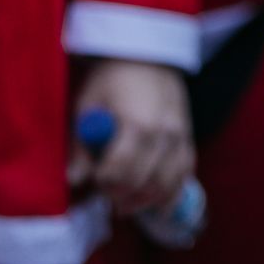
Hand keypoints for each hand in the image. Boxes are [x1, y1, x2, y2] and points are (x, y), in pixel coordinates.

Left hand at [69, 59, 193, 214]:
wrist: (148, 56)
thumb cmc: (112, 79)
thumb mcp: (89, 104)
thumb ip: (82, 146)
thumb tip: (74, 181)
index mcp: (136, 123)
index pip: (121, 171)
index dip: (104, 183)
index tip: (94, 180)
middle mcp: (164, 134)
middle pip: (143, 182)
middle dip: (121, 194)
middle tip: (105, 194)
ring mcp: (180, 138)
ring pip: (167, 184)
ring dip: (145, 200)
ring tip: (125, 205)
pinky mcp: (188, 139)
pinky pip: (185, 175)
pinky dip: (172, 194)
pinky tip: (156, 206)